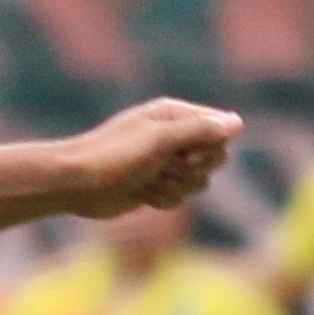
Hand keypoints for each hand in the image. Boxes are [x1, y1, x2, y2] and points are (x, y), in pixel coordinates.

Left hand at [57, 100, 242, 218]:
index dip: (209, 147)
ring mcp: (165, 163)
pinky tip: (139, 194)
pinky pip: (179, 198)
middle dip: (192, 170)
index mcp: (174, 115)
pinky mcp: (156, 187)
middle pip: (215, 159)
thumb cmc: (113, 156)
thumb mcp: (158, 140)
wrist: (76, 184)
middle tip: (165, 167)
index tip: (185, 153)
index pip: (219, 130)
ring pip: (198, 183)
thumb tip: (237, 124)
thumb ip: (199, 131)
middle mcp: (173, 136)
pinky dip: (161, 199)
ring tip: (145, 180)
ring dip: (173, 187)